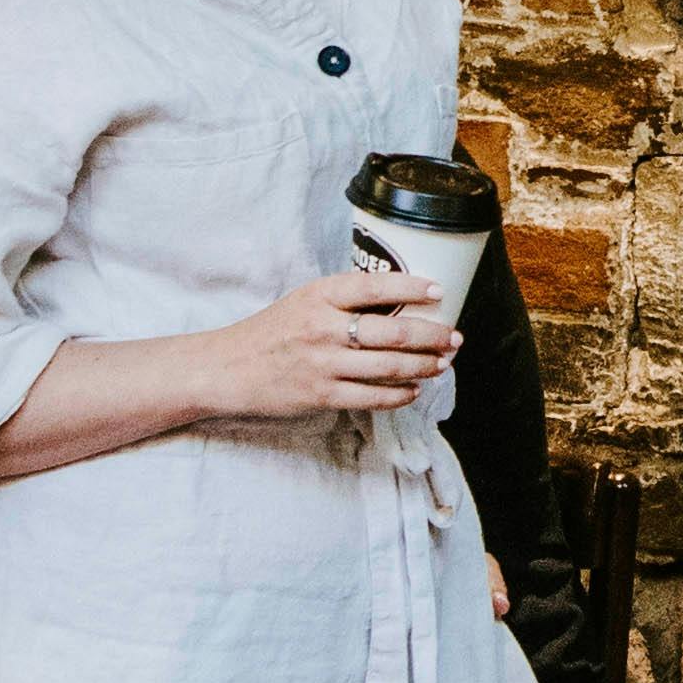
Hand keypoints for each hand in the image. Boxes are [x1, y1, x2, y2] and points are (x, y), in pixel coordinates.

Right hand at [189, 271, 458, 421]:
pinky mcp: (321, 395)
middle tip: (454, 337)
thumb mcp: (304, 301)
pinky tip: (413, 389)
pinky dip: (400, 394)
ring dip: (424, 365)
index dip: (412, 288)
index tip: (439, 291)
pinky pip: (373, 397)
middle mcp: (323, 327)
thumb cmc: (271, 332)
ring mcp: (323, 364)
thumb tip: (398, 302)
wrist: (228, 369)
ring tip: (442, 363)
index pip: (376, 286)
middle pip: (393, 330)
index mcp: (320, 295)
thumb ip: (344, 300)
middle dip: (432, 335)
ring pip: (389, 366)